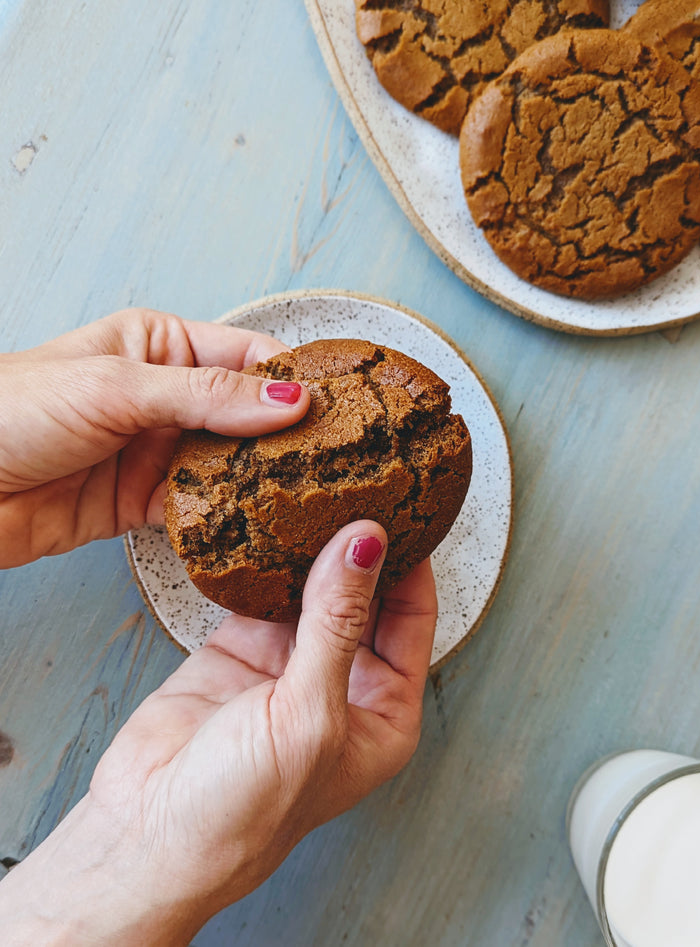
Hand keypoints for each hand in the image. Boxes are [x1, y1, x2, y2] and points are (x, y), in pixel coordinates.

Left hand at [0, 308, 308, 566]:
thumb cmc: (13, 412)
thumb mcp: (118, 388)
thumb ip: (207, 396)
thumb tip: (288, 399)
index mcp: (158, 346)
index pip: (245, 356)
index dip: (290, 379)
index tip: (333, 407)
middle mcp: (163, 397)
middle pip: (244, 415)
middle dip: (283, 437)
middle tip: (333, 460)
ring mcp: (154, 452)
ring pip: (226, 466)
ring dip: (256, 481)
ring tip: (305, 496)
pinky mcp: (141, 503)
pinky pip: (198, 510)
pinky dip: (223, 520)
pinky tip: (252, 526)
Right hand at [0, 521, 436, 944]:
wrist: (148, 832)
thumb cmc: (245, 809)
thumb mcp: (310, 714)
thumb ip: (338, 622)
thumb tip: (365, 543)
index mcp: (383, 712)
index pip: (412, 620)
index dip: (410, 566)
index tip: (403, 510)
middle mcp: (343, 684)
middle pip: (365, 598)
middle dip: (362, 550)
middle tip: (357, 487)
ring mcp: (290, 664)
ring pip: (312, 588)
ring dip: (311, 548)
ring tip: (315, 492)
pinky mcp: (241, 649)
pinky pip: (261, 591)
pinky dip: (263, 561)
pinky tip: (267, 523)